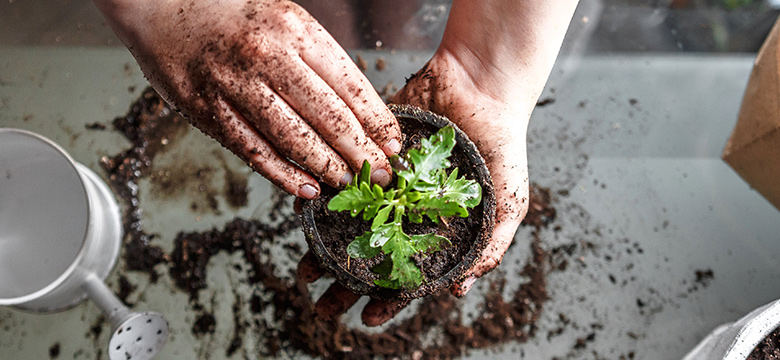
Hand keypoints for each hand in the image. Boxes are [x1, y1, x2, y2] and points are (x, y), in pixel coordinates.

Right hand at [93, 0, 401, 198]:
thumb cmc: (234, 16)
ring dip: (328, 168)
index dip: (377, 122)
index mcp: (296, 30)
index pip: (350, 85)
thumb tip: (360, 114)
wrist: (162, 6)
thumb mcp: (286, 22)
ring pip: (293, 139)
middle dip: (362, 152)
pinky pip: (255, 151)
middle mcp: (268, 56)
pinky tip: (307, 189)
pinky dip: (284, 175)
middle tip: (382, 176)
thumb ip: (319, 62)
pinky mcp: (209, 112)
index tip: (395, 145)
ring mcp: (236, 86)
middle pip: (328, 117)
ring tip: (350, 184)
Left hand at [300, 0, 578, 325]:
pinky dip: (320, 196)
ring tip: (303, 269)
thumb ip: (490, 247)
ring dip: (324, 247)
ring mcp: (383, 184)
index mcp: (434, 229)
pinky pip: (339, 178)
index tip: (366, 319)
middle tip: (321, 304)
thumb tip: (459, 290)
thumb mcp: (508, 202)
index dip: (388, 299)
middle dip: (345, 283)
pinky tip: (303, 214)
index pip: (408, 273)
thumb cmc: (502, 145)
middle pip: (370, 255)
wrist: (482, 85)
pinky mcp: (368, 154)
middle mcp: (404, 211)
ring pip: (347, 223)